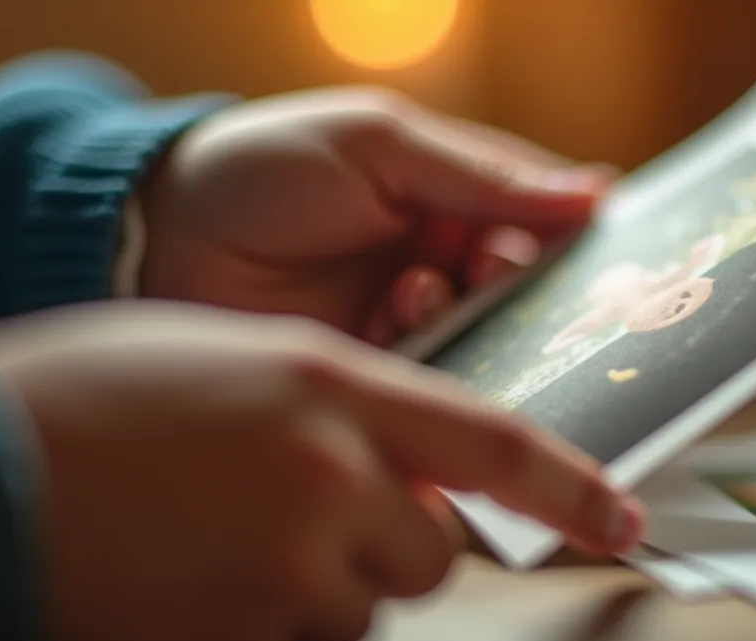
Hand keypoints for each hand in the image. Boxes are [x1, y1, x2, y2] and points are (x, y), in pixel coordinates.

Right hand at [0, 302, 641, 640]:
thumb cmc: (91, 397)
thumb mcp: (232, 359)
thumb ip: (331, 405)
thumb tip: (398, 464)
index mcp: (328, 388)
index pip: (491, 446)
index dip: (571, 486)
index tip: (623, 515)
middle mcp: (325, 479)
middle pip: (429, 552)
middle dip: (387, 544)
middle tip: (304, 519)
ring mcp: (282, 572)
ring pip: (361, 612)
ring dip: (316, 591)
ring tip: (223, 547)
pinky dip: (256, 635)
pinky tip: (191, 591)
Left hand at [137, 88, 617, 345]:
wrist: (159, 240)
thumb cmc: (264, 170)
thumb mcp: (378, 146)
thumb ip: (483, 175)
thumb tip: (596, 194)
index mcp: (450, 194)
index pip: (537, 218)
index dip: (559, 237)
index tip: (563, 247)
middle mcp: (442, 258)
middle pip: (522, 288)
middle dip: (509, 284)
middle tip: (482, 275)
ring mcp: (412, 319)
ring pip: (485, 338)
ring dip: (461, 316)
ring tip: (411, 295)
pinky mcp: (379, 372)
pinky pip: (435, 378)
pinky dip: (426, 356)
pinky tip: (392, 328)